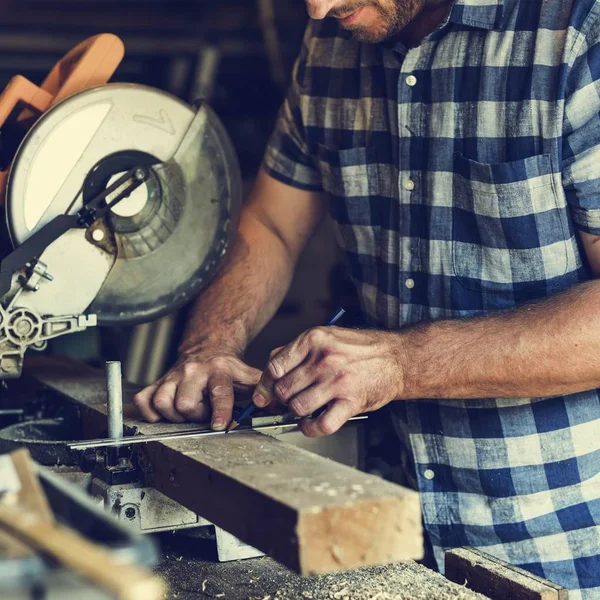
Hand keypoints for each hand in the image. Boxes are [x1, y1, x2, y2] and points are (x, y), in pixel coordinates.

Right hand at [133, 350, 260, 429]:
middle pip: (183, 402)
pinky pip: (144, 400)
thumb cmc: (227, 369)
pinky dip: (149, 412)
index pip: (219, 392)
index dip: (219, 410)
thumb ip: (264, 390)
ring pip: (161, 402)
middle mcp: (192, 372)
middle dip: (194, 415)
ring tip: (188, 412)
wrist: (207, 348)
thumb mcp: (248, 375)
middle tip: (203, 413)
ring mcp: (172, 376)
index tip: (220, 425)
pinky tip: (164, 413)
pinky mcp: (157, 381)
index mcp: (218, 371)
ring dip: (173, 415)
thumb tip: (281, 405)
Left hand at [252, 327, 403, 436]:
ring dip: (295, 413)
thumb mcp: (326, 337)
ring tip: (302, 410)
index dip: (265, 384)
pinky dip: (310, 429)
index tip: (265, 394)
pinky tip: (311, 424)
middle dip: (281, 400)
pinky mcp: (351, 402)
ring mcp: (338, 381)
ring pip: (297, 407)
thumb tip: (269, 374)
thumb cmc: (360, 349)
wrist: (397, 358)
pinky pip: (320, 424)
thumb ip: (296, 351)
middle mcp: (324, 359)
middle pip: (283, 389)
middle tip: (287, 402)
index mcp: (313, 339)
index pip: (274, 367)